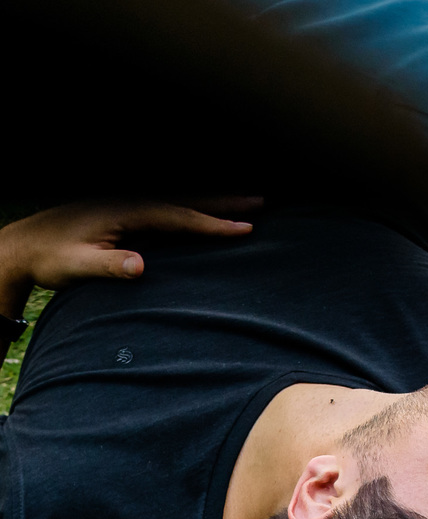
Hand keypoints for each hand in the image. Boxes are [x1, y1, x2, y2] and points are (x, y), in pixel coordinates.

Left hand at [0, 198, 258, 292]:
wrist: (22, 246)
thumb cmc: (50, 258)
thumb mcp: (77, 266)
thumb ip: (109, 265)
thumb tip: (142, 266)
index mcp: (124, 211)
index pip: (179, 217)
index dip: (213, 223)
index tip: (245, 228)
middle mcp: (130, 201)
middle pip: (187, 200)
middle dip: (225, 202)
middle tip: (261, 201)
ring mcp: (128, 204)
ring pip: (181, 201)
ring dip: (214, 202)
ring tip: (246, 202)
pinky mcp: (126, 213)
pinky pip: (170, 208)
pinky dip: (194, 207)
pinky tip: (205, 212)